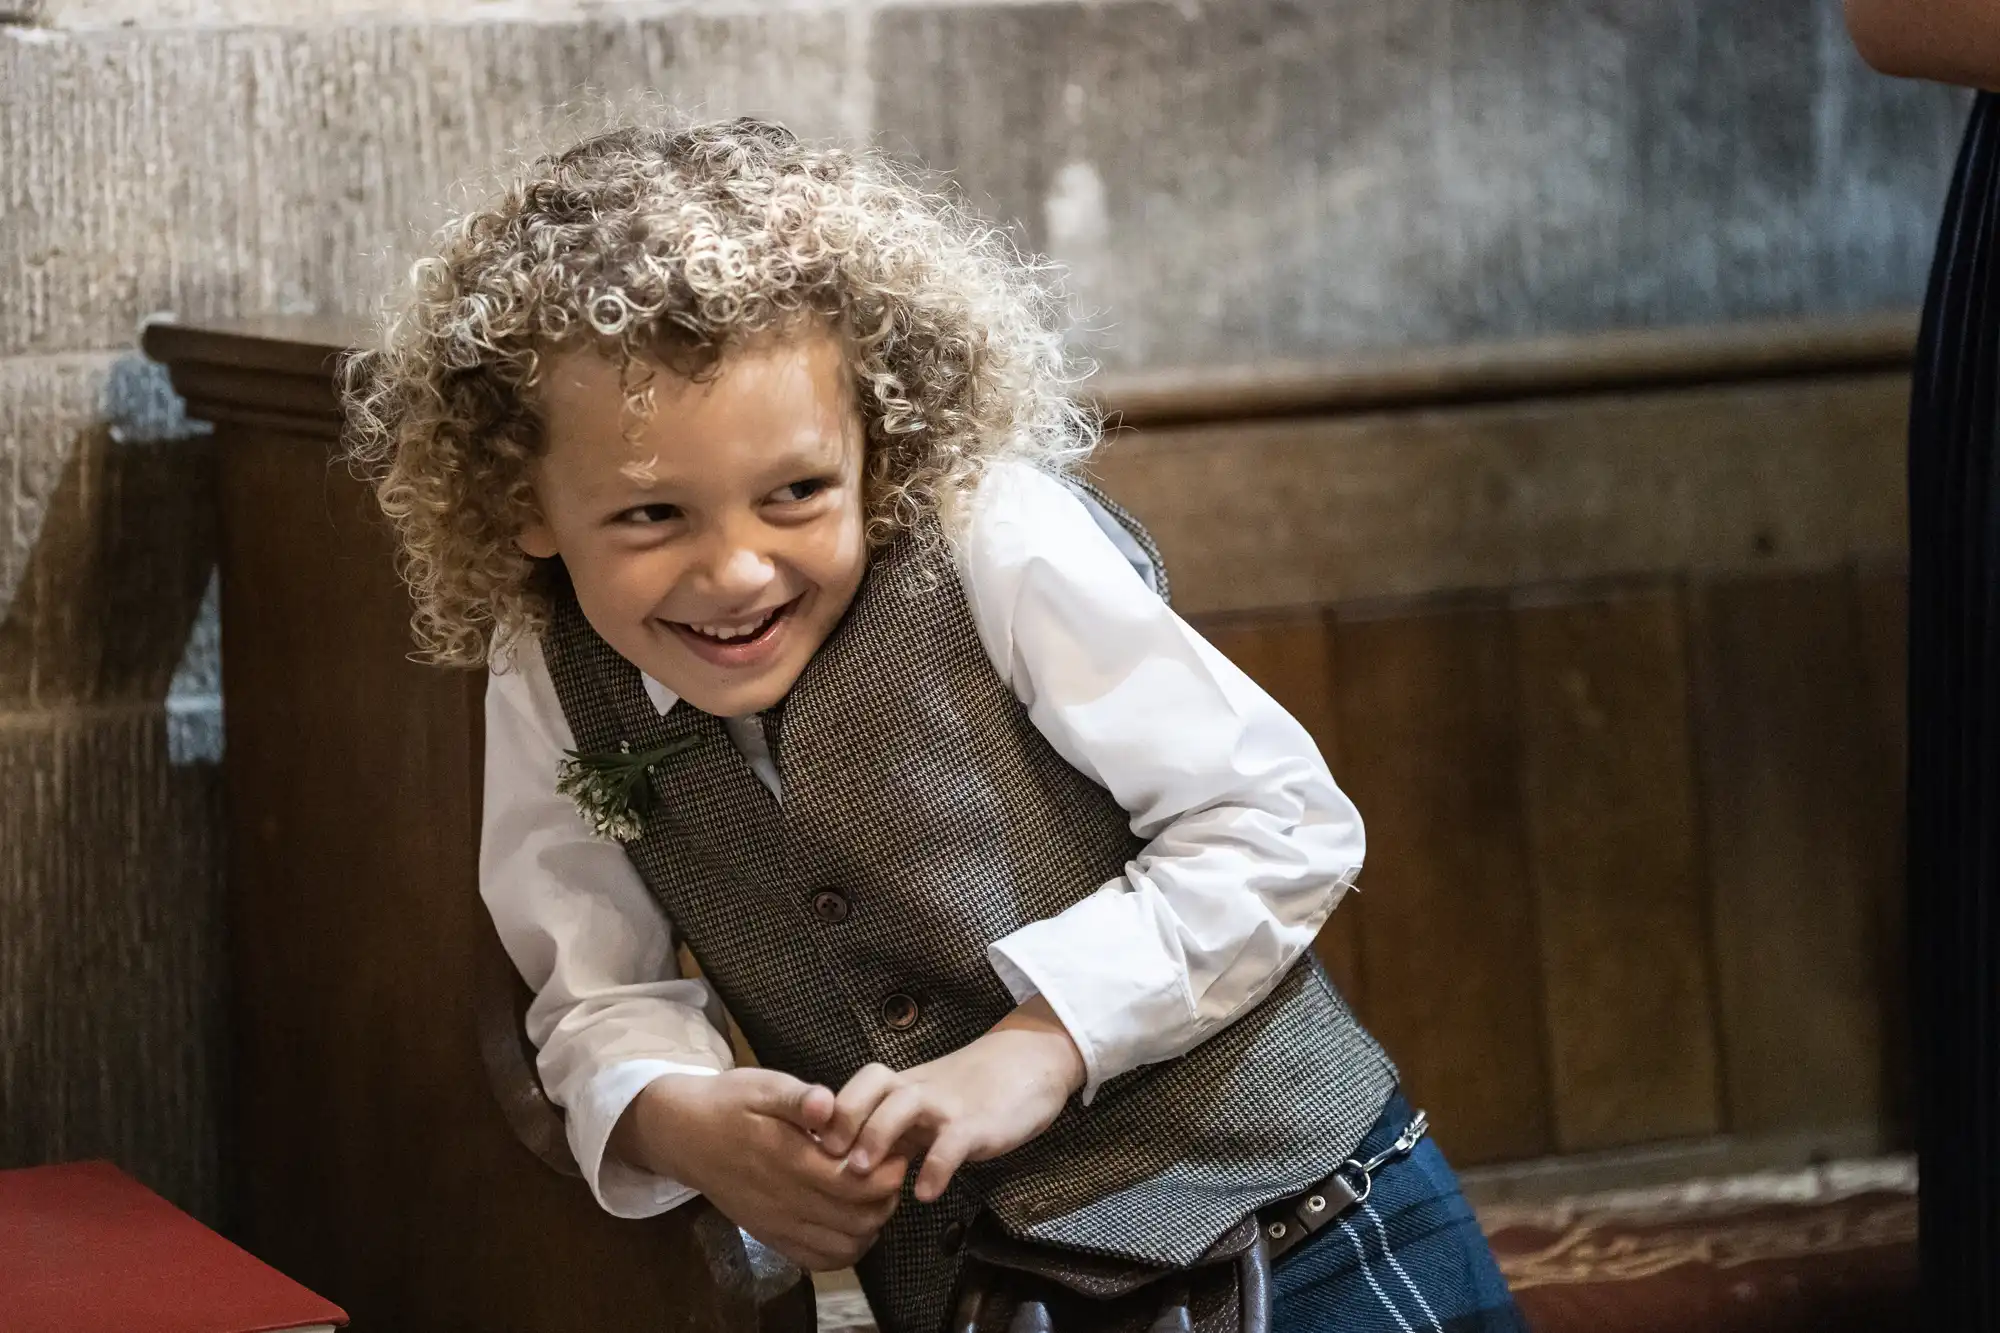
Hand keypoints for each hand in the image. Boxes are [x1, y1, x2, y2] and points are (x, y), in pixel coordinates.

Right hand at [614, 1068, 909, 1270]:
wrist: (684, 1135)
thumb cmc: (728, 1103)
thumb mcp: (763, 1085)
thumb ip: (799, 1098)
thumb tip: (827, 1105)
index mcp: (789, 1159)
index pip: (857, 1183)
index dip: (888, 1170)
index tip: (894, 1147)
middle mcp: (786, 1201)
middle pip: (859, 1218)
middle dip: (887, 1195)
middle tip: (889, 1167)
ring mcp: (778, 1224)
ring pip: (845, 1245)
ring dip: (871, 1222)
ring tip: (872, 1190)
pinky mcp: (771, 1236)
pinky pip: (819, 1259)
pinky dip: (847, 1247)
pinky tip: (849, 1217)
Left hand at [817, 997, 1086, 1203]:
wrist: (1032, 1061)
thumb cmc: (974, 1090)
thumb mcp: (927, 1105)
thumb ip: (894, 1131)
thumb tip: (850, 1170)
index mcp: (903, 1086)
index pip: (858, 1086)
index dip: (830, 1111)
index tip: (807, 1144)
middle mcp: (920, 1090)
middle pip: (872, 1087)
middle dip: (843, 1119)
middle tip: (824, 1156)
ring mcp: (949, 1105)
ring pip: (905, 1105)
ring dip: (878, 1136)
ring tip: (861, 1172)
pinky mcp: (979, 1124)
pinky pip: (953, 1142)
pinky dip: (938, 1166)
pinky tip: (926, 1193)